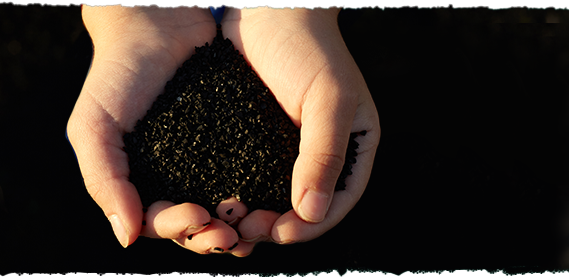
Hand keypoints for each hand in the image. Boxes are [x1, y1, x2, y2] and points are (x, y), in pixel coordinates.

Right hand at [68, 0, 243, 253]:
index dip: (177, 227)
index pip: (159, 222)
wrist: (158, 24)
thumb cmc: (117, 74)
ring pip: (225, 207)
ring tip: (252, 224)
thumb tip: (128, 238)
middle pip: (196, 223)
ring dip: (238, 223)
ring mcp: (208, 161)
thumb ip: (104, 180)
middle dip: (211, 235)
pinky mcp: (238, 140)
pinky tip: (271, 197)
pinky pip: (250, 174)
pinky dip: (259, 191)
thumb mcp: (95, 127)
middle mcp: (176, 177)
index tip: (197, 215)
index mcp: (141, 182)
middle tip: (230, 233)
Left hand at [218, 0, 379, 255]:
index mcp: (353, 147)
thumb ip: (324, 154)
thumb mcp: (328, 99)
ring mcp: (287, 148)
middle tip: (246, 230)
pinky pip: (249, 176)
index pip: (339, 200)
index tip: (281, 234)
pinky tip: (214, 200)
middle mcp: (322, 152)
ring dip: (253, 216)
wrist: (268, 6)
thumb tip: (313, 213)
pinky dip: (235, 193)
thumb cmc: (310, 44)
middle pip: (305, 207)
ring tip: (228, 219)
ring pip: (274, 198)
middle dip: (278, 226)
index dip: (312, 225)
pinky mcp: (255, 138)